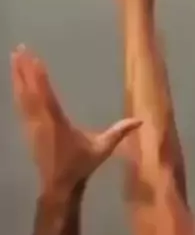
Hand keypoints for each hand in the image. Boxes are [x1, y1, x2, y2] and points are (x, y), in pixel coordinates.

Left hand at [12, 47, 140, 193]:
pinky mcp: (28, 129)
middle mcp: (41, 121)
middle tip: (18, 49)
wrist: (59, 185)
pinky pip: (21, 106)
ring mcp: (32, 125)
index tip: (34, 58)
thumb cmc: (81, 166)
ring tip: (13, 58)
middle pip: (29, 91)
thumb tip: (140, 120)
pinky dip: (18, 91)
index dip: (39, 77)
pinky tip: (16, 82)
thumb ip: (119, 132)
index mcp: (57, 123)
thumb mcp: (102, 148)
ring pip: (22, 97)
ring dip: (17, 77)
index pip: (46, 95)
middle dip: (23, 70)